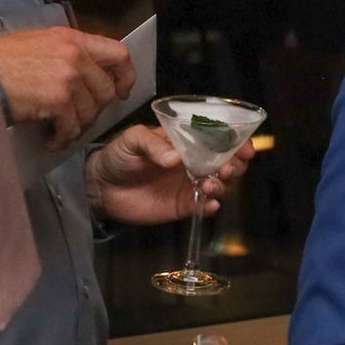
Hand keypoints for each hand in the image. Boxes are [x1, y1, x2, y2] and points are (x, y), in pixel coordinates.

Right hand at [0, 26, 133, 144]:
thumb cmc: (1, 61)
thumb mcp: (41, 44)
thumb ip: (69, 54)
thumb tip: (90, 73)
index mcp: (73, 39)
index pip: (119, 54)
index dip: (125, 76)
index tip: (121, 91)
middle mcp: (75, 55)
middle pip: (106, 90)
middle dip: (94, 110)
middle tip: (80, 118)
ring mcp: (68, 77)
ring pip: (90, 112)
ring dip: (77, 126)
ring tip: (62, 130)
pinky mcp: (57, 99)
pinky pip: (72, 127)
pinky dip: (62, 138)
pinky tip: (52, 139)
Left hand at [84, 124, 253, 225]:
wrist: (100, 187)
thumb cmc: (119, 155)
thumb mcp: (132, 140)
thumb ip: (153, 144)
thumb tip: (174, 158)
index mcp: (189, 142)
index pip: (221, 139)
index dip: (237, 142)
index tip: (244, 149)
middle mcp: (196, 162)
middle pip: (229, 162)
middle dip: (234, 165)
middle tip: (224, 169)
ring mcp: (191, 184)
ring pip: (221, 184)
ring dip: (223, 184)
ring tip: (209, 185)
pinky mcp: (183, 205)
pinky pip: (204, 206)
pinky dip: (211, 206)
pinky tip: (208, 204)